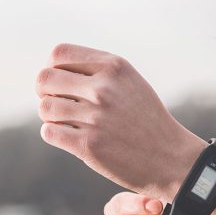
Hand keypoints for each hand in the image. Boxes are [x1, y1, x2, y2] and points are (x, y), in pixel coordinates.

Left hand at [35, 43, 205, 200]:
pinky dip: (55, 135)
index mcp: (114, 67)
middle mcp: (104, 89)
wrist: (171, 159)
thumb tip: (52, 71)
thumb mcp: (130, 84)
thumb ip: (98, 73)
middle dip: (45, 93)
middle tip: (59, 105)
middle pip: (44, 80)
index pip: (58, 55)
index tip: (62, 85)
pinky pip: (49, 132)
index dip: (53, 69)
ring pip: (45, 108)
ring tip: (69, 124)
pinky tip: (72, 139)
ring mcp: (96, 118)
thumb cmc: (147, 121)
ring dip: (51, 117)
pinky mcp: (89, 146)